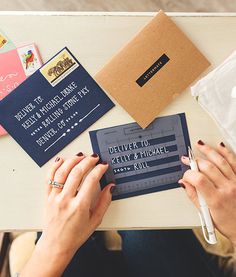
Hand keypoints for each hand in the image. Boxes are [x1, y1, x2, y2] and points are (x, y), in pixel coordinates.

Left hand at [21, 153, 114, 276]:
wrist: (57, 244)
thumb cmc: (76, 234)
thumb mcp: (95, 220)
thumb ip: (104, 202)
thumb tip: (111, 187)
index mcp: (79, 207)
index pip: (91, 181)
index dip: (99, 170)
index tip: (103, 165)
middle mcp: (66, 200)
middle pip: (76, 173)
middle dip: (87, 161)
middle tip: (94, 157)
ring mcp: (54, 197)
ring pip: (62, 172)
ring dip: (72, 161)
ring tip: (80, 156)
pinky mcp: (47, 197)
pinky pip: (49, 178)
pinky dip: (54, 167)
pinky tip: (61, 160)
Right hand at [179, 141, 235, 245]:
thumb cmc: (228, 223)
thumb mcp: (206, 215)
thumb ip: (193, 196)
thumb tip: (184, 184)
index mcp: (216, 199)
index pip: (198, 179)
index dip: (188, 174)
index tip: (185, 176)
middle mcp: (227, 188)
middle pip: (208, 167)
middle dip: (195, 161)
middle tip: (188, 159)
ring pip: (221, 161)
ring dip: (209, 151)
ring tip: (200, 145)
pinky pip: (234, 162)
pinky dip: (226, 152)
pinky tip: (220, 146)